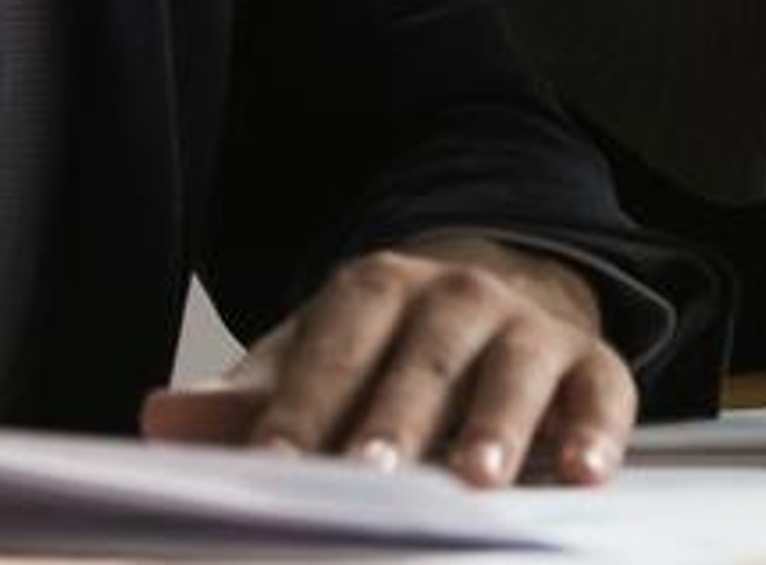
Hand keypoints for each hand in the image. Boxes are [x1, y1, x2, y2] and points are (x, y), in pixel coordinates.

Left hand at [142, 235, 632, 487]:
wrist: (496, 296)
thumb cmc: (387, 352)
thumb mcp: (313, 358)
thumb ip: (250, 398)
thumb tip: (162, 417)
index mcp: (378, 287)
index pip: (336, 346)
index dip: (303, 406)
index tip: (273, 467)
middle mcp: (460, 293)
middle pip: (428, 354)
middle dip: (400, 416)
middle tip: (372, 472)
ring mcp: (531, 324)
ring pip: (517, 367)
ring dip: (499, 422)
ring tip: (476, 477)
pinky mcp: (591, 360)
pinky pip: (604, 389)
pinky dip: (600, 431)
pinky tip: (586, 472)